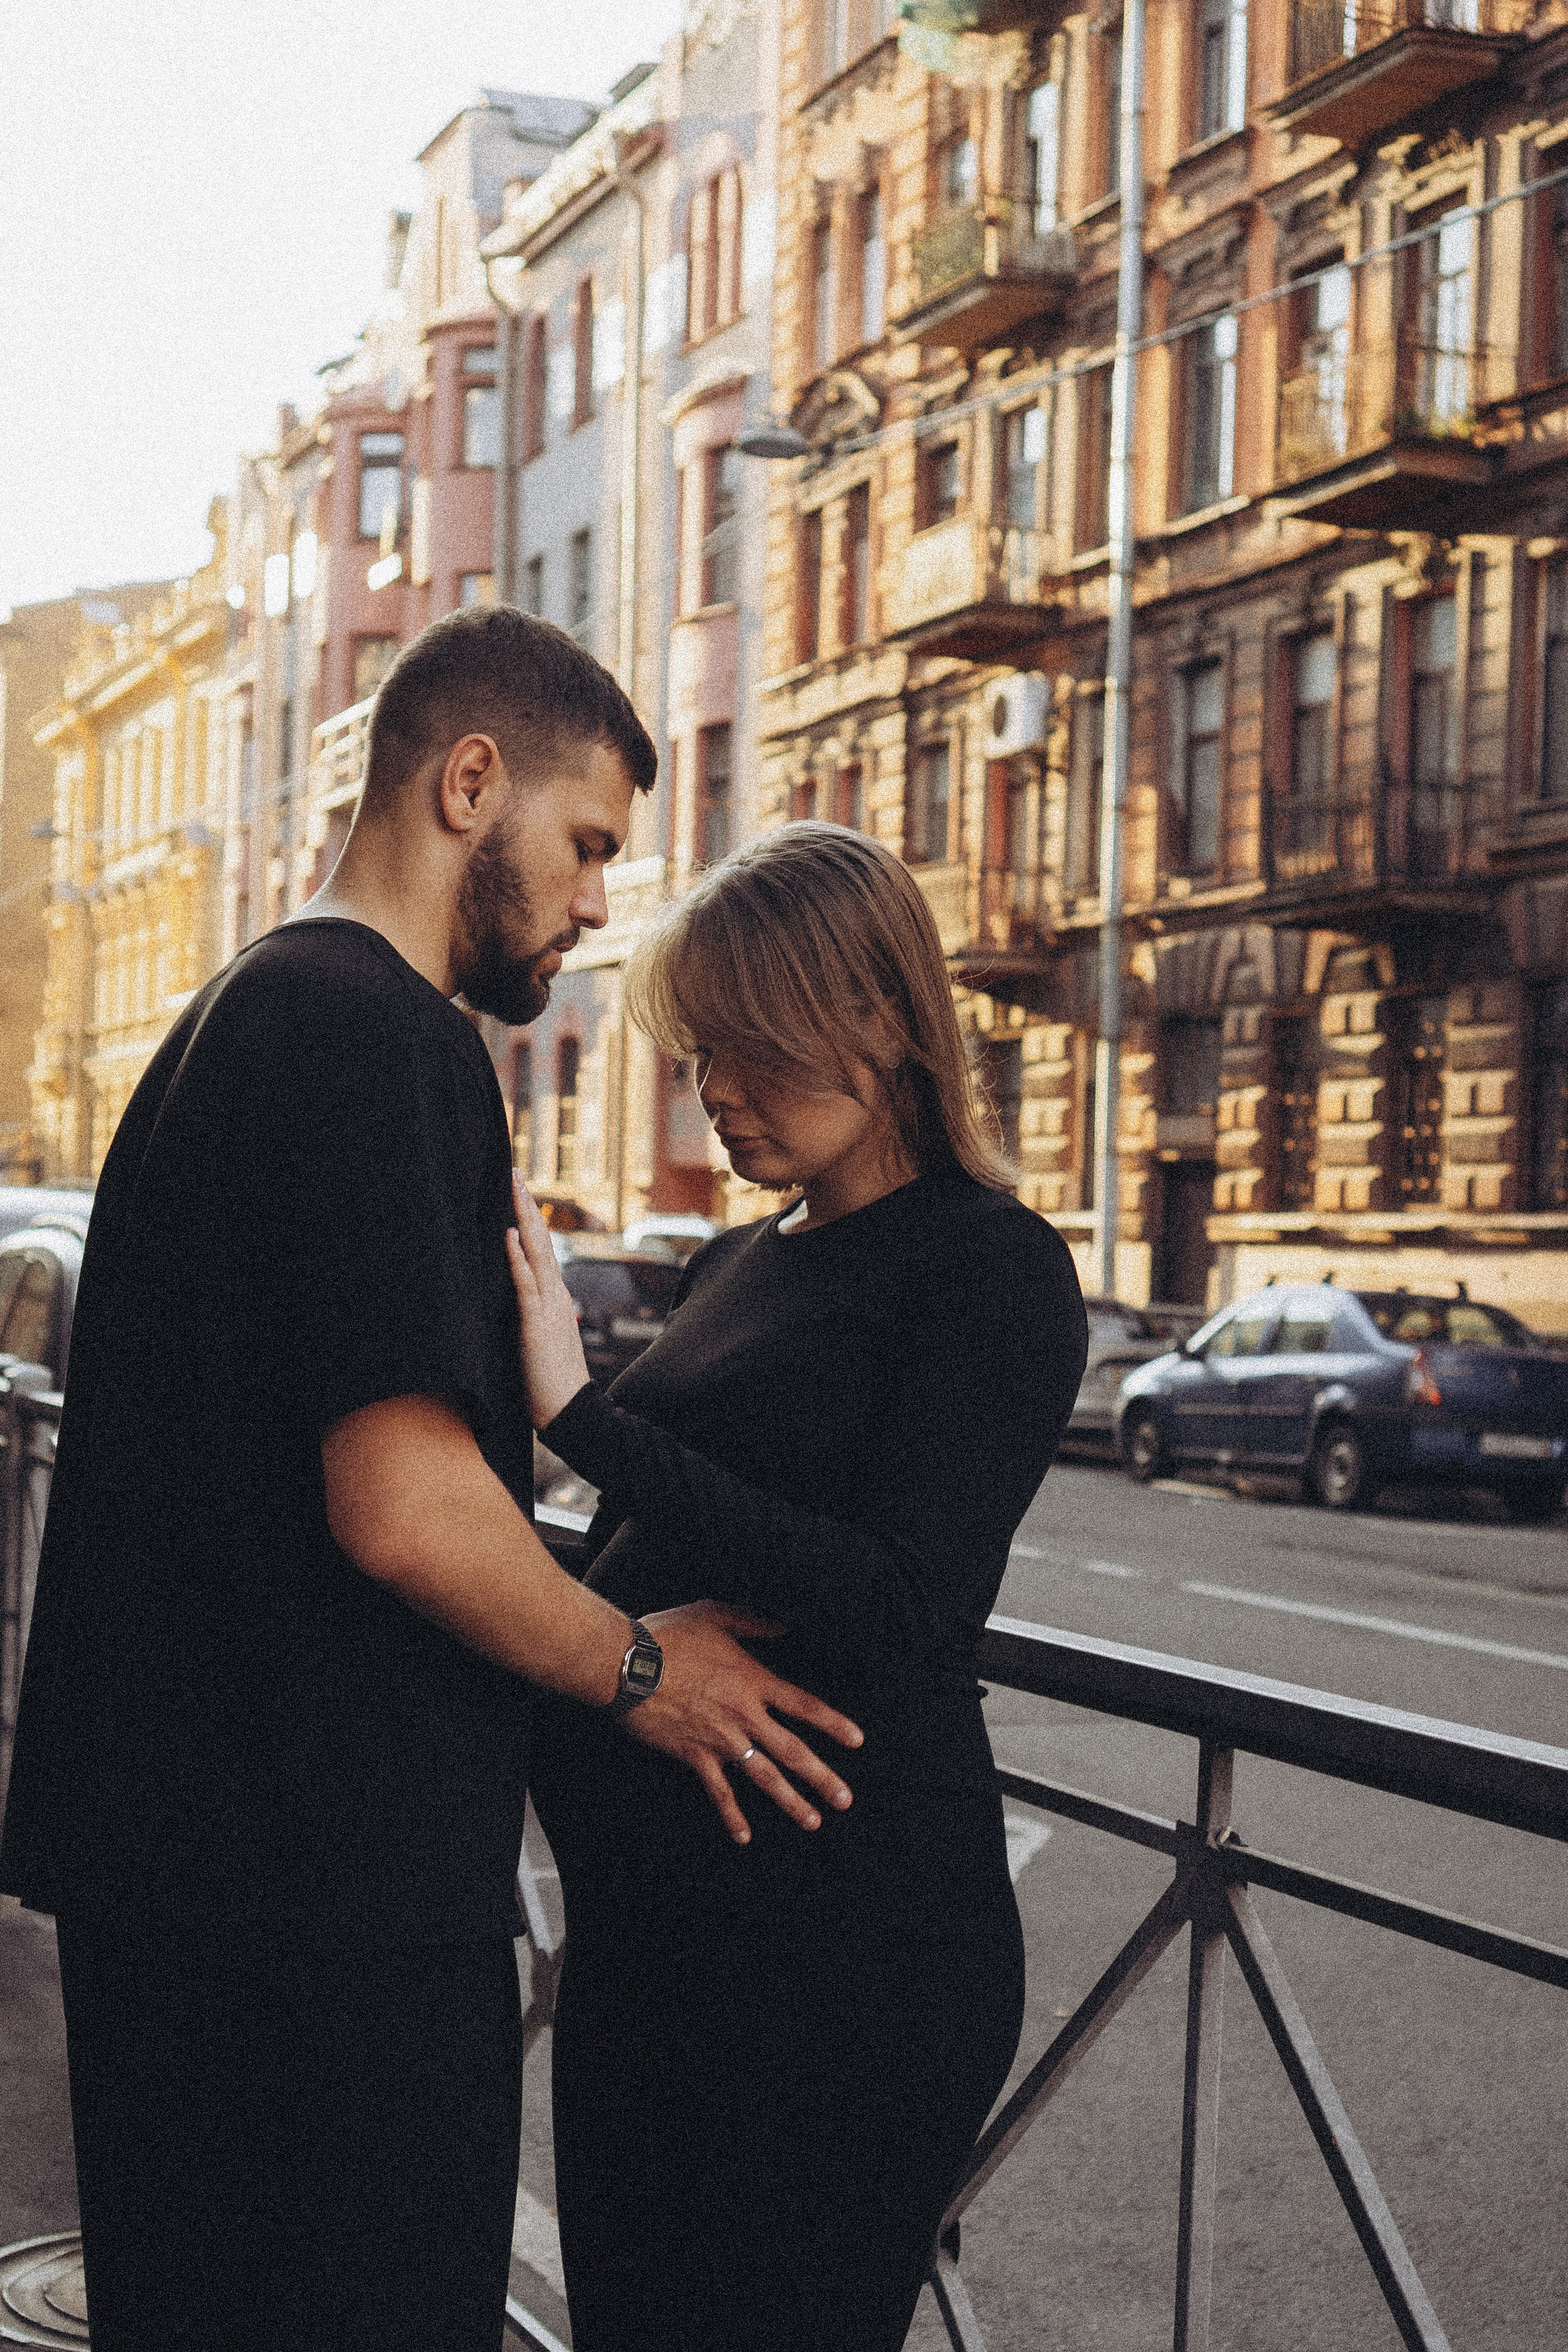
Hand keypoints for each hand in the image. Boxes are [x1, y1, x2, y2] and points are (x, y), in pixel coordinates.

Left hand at [505, 1174, 592, 1428]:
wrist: (571, 1412)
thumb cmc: (553, 1383)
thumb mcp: (546, 1343)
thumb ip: (546, 1321)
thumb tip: (549, 1308)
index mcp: (555, 1299)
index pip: (541, 1251)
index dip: (530, 1222)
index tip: (520, 1194)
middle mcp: (555, 1296)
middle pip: (540, 1241)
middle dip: (527, 1206)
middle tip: (514, 1173)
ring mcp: (548, 1308)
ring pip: (535, 1253)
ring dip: (523, 1219)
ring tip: (514, 1189)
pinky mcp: (536, 1324)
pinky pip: (526, 1284)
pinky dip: (517, 1258)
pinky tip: (510, 1235)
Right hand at [627, 1600, 863, 1844]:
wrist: (625, 1664)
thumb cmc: (668, 1635)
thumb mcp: (714, 1615)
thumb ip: (754, 1621)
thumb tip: (787, 1624)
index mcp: (752, 1680)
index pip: (804, 1706)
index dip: (833, 1724)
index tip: (857, 1741)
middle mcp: (743, 1715)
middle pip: (792, 1750)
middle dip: (821, 1777)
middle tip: (845, 1799)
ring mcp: (719, 1739)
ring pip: (764, 1776)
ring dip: (790, 1801)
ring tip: (813, 1821)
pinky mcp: (694, 1756)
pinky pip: (718, 1791)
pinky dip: (732, 1815)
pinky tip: (745, 1837)